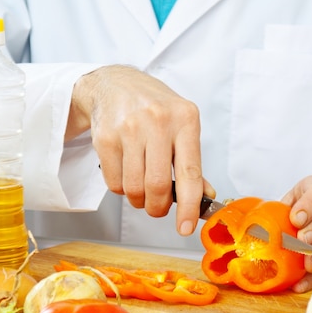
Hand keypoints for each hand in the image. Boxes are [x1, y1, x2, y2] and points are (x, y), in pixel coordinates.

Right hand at [67, 65, 213, 235]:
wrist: (115, 84)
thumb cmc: (154, 109)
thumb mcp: (181, 126)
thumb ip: (192, 162)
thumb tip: (205, 196)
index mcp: (185, 120)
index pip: (190, 173)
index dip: (190, 206)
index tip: (186, 228)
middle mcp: (158, 121)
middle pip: (158, 186)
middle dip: (157, 207)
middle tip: (157, 207)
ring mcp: (129, 128)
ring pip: (134, 188)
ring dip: (139, 200)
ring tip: (141, 188)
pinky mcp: (106, 138)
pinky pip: (114, 183)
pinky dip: (122, 189)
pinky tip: (126, 172)